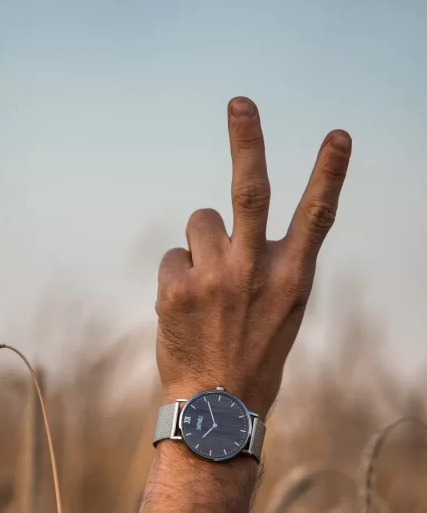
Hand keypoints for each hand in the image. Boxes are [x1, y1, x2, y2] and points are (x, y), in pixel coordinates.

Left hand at [156, 97, 350, 418]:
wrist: (215, 408)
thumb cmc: (252, 358)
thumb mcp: (281, 313)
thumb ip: (267, 265)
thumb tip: (228, 226)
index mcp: (293, 277)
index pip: (316, 216)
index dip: (329, 173)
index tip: (338, 136)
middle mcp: (255, 270)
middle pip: (250, 190)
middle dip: (247, 141)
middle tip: (240, 104)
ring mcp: (215, 277)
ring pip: (199, 223)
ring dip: (200, 244)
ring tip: (206, 289)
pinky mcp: (177, 287)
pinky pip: (173, 256)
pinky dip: (177, 274)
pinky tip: (185, 308)